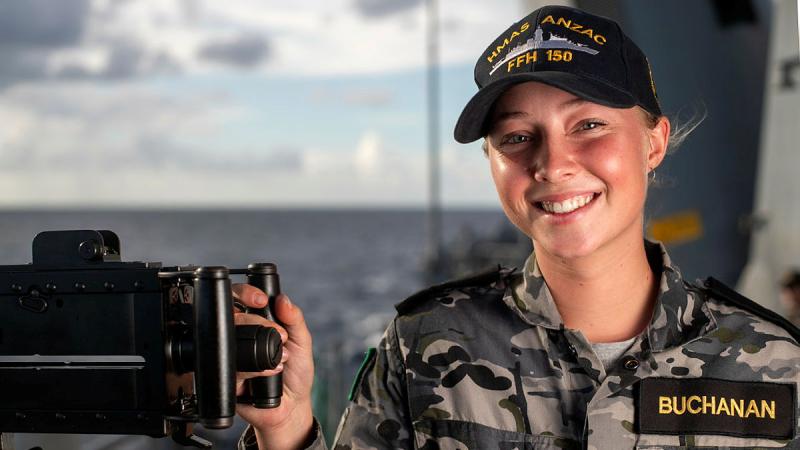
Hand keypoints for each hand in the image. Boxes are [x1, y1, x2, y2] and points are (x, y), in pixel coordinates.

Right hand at [233, 285, 314, 449]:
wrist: (291, 407)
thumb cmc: (296, 375)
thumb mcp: (302, 342)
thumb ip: (295, 319)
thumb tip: (283, 299)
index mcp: (256, 324)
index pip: (241, 300)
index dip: (245, 293)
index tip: (260, 299)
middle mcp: (241, 338)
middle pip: (231, 316)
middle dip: (255, 321)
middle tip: (279, 335)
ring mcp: (232, 357)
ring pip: (229, 339)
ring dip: (258, 345)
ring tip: (281, 358)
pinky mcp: (228, 378)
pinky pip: (233, 367)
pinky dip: (256, 370)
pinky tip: (272, 372)